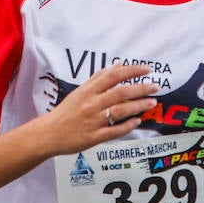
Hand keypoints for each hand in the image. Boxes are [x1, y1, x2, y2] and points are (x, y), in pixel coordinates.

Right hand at [42, 63, 159, 155]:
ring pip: (119, 111)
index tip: (146, 69)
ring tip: (152, 103)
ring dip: (138, 106)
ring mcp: (92, 121)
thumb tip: (117, 65)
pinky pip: (114, 131)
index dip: (131, 71)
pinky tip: (137, 121)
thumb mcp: (80, 91)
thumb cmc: (66, 111)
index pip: (113, 76)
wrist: (48, 134)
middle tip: (155, 86)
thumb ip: (98, 78)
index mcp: (87, 91)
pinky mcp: (93, 137)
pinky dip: (127, 126)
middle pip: (120, 93)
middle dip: (140, 89)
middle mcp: (91, 104)